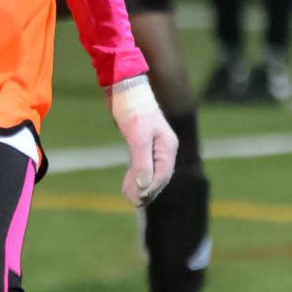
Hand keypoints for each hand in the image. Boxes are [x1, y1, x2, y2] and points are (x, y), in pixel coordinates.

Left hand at [111, 77, 178, 205]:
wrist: (124, 88)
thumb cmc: (133, 110)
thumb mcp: (137, 137)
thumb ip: (142, 162)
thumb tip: (143, 187)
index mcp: (167, 146)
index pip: (163, 174)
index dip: (151, 189)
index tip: (138, 199)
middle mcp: (163, 148)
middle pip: (158, 176)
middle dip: (146, 190)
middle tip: (133, 202)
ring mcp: (153, 146)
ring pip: (150, 173)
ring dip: (139, 186)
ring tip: (127, 197)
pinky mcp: (141, 144)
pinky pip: (142, 166)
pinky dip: (135, 177)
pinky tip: (126, 186)